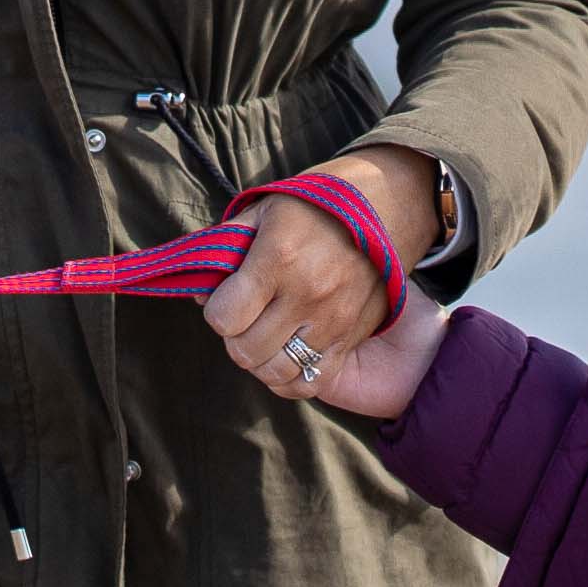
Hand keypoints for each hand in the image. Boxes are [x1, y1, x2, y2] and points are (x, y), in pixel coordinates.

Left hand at [203, 141, 439, 406]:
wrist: (387, 205)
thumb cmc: (316, 205)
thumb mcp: (265, 209)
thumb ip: (226, 247)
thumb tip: (200, 289)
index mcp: (279, 258)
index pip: (224, 318)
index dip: (215, 310)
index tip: (225, 297)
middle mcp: (307, 295)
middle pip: (246, 352)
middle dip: (235, 337)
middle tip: (244, 317)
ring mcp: (333, 320)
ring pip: (276, 373)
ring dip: (260, 360)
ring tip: (264, 335)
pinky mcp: (352, 336)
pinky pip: (311, 382)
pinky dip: (290, 378)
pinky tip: (285, 354)